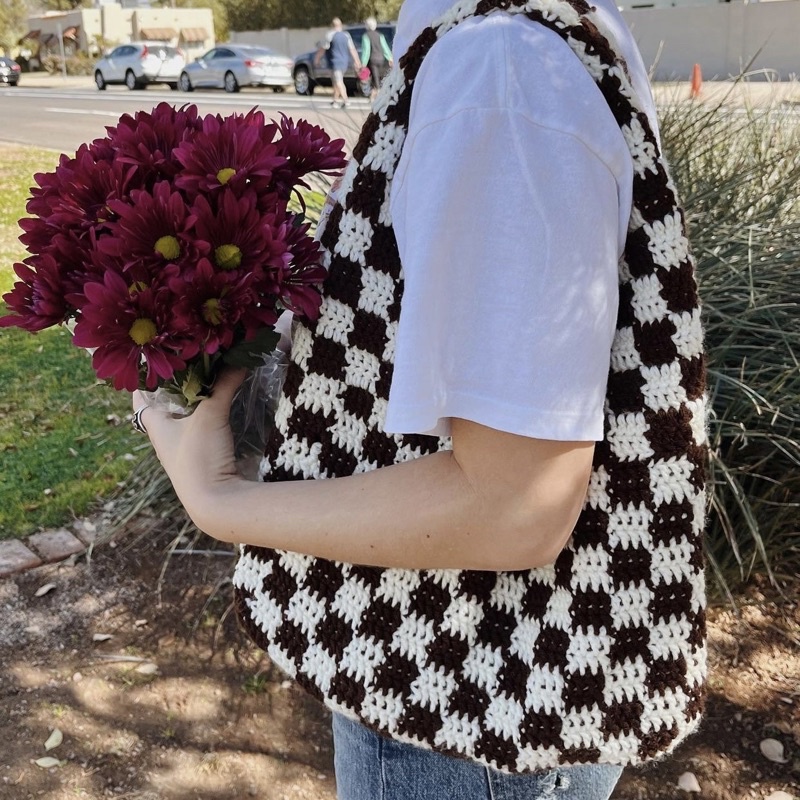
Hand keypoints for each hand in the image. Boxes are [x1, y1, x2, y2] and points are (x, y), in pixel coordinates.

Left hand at [131, 368, 246, 520]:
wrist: (215, 502)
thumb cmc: (200, 457)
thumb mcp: (211, 414)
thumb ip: (224, 385)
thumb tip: (238, 358)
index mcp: (157, 428)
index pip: (141, 403)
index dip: (141, 385)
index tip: (143, 367)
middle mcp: (165, 442)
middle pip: (160, 413)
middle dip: (168, 393)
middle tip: (180, 370)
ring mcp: (182, 455)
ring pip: (180, 426)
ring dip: (188, 410)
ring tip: (201, 388)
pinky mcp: (201, 464)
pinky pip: (197, 437)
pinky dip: (203, 423)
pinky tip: (217, 416)